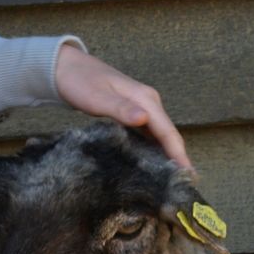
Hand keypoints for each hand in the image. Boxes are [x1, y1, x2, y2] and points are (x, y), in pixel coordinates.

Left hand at [53, 44, 191, 170]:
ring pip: (161, 135)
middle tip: (184, 186)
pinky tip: (154, 163)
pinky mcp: (133, 113)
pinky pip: (150, 133)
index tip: (188, 176)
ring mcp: (142, 107)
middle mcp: (149, 103)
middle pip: (169, 134)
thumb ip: (121, 109)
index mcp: (145, 99)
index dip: (179, 154)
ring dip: (168, 155)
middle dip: (178, 158)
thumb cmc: (79, 82)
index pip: (168, 131)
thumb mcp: (97, 98)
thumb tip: (144, 119)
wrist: (65, 67)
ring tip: (173, 180)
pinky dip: (155, 148)